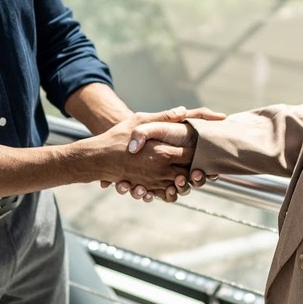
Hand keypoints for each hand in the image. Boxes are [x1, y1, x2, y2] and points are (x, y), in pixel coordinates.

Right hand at [83, 107, 212, 190]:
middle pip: (189, 173)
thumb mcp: (139, 121)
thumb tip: (182, 110)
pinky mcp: (147, 188)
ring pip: (180, 185)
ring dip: (188, 179)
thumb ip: (163, 117)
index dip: (201, 150)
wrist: (97, 158)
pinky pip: (166, 192)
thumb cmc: (117, 137)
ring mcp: (154, 182)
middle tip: (204, 160)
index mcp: (162, 153)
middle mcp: (161, 171)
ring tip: (193, 171)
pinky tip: (176, 180)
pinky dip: (174, 188)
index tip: (205, 144)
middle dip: (198, 167)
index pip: (191, 154)